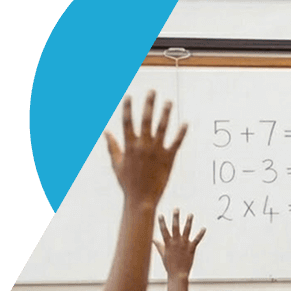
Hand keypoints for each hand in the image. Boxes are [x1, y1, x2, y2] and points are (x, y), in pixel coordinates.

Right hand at [105, 90, 186, 206]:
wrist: (142, 199)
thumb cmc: (127, 183)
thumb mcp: (116, 164)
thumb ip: (112, 146)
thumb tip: (105, 132)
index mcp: (129, 146)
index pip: (127, 122)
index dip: (128, 108)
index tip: (129, 96)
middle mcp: (143, 146)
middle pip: (146, 120)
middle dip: (149, 104)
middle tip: (152, 91)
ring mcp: (156, 152)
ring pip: (162, 128)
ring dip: (165, 114)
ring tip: (168, 102)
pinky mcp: (168, 159)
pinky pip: (176, 143)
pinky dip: (181, 133)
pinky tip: (185, 123)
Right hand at [154, 209, 204, 279]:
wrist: (178, 274)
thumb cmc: (169, 265)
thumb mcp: (163, 254)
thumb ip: (159, 246)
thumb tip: (153, 240)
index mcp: (168, 243)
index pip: (164, 231)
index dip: (162, 223)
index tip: (160, 215)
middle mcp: (176, 242)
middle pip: (175, 227)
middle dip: (176, 217)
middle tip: (176, 208)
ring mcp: (184, 245)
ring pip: (186, 231)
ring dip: (189, 222)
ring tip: (190, 214)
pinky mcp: (191, 248)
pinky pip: (196, 240)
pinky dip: (200, 234)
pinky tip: (204, 228)